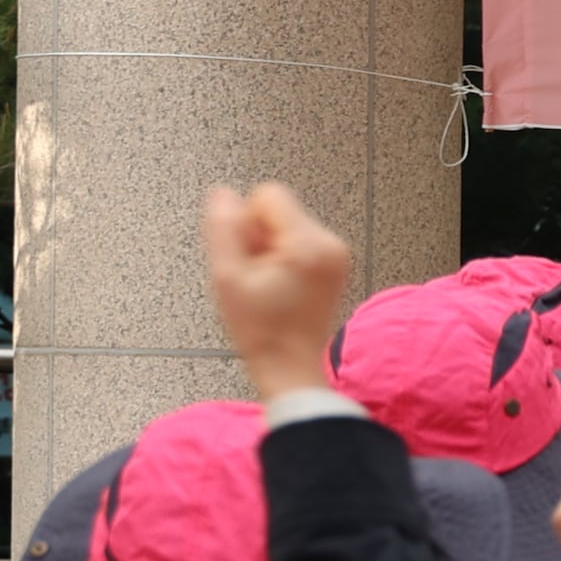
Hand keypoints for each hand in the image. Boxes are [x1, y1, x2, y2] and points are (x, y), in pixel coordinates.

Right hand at [203, 182, 352, 399]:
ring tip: (268, 284)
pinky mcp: (336, 265)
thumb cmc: (260, 331)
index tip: (247, 255)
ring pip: (289, 225)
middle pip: (280, 209)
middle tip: (256, 276)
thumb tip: (222, 194)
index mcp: (308, 244)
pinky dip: (286, 258)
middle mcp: (331, 244)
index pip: (269, 195)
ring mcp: (337, 255)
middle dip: (260, 236)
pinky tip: (280, 287)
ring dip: (271, 248)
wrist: (289, 366)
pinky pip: (301, 241)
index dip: (246, 221)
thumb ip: (222, 229)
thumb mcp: (226, 277)